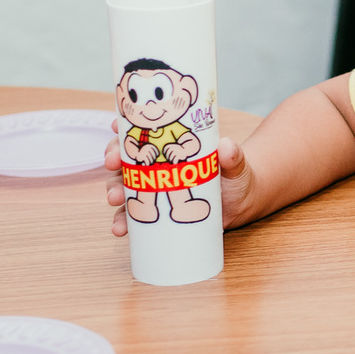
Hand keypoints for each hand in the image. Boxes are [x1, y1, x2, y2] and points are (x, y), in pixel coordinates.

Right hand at [105, 128, 261, 236]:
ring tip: (115, 200)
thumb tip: (226, 146)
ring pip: (125, 186)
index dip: (124, 127)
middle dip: (113, 158)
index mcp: (171, 146)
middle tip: (113, 165)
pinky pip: (134, 217)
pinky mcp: (158, 212)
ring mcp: (155, 189)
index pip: (143, 131)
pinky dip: (123, 222)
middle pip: (126, 158)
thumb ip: (232, 156)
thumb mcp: (235, 163)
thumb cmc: (235, 176)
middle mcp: (158, 166)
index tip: (114, 125)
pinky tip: (120, 228)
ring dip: (114, 191)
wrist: (241, 204)